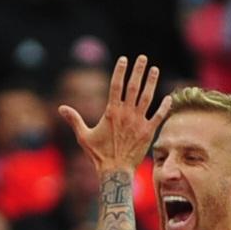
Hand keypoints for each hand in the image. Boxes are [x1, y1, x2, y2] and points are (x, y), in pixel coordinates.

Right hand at [63, 56, 170, 175]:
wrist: (115, 171)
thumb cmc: (98, 154)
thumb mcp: (83, 136)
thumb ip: (74, 119)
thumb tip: (60, 108)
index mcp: (111, 112)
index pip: (116, 86)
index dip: (120, 71)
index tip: (124, 59)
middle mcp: (126, 114)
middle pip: (133, 87)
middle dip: (138, 71)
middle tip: (142, 58)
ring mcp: (138, 122)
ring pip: (147, 98)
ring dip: (151, 82)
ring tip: (154, 69)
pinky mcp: (148, 132)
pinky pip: (158, 116)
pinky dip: (164, 107)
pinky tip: (169, 97)